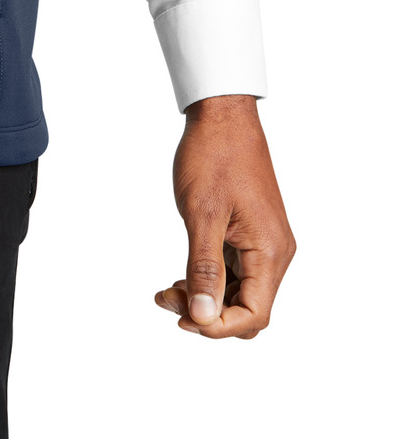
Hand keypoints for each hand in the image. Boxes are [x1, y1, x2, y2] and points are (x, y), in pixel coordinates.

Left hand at [155, 94, 294, 339]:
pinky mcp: (251, 233)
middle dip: (209, 315)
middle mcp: (274, 252)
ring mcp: (264, 242)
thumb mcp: (202, 214)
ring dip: (206, 298)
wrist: (221, 114)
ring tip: (168, 290)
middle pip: (248, 310)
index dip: (218, 327)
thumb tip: (204, 318)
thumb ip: (204, 269)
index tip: (181, 317)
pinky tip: (181, 276)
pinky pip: (235, 271)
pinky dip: (210, 279)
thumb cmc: (214, 156)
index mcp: (270, 251)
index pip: (254, 315)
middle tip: (168, 300)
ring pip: (239, 292)